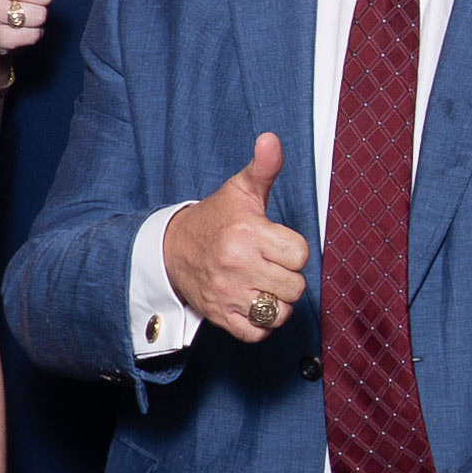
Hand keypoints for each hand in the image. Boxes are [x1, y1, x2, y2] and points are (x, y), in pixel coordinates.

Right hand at [163, 133, 308, 339]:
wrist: (172, 249)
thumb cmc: (216, 219)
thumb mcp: (240, 189)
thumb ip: (264, 167)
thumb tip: (271, 139)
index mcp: (247, 233)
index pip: (299, 254)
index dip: (294, 251)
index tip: (279, 245)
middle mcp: (237, 264)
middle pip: (294, 286)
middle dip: (288, 277)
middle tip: (271, 266)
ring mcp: (227, 293)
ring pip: (279, 312)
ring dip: (277, 302)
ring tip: (264, 285)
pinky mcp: (220, 316)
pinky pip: (258, 333)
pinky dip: (262, 324)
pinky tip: (254, 303)